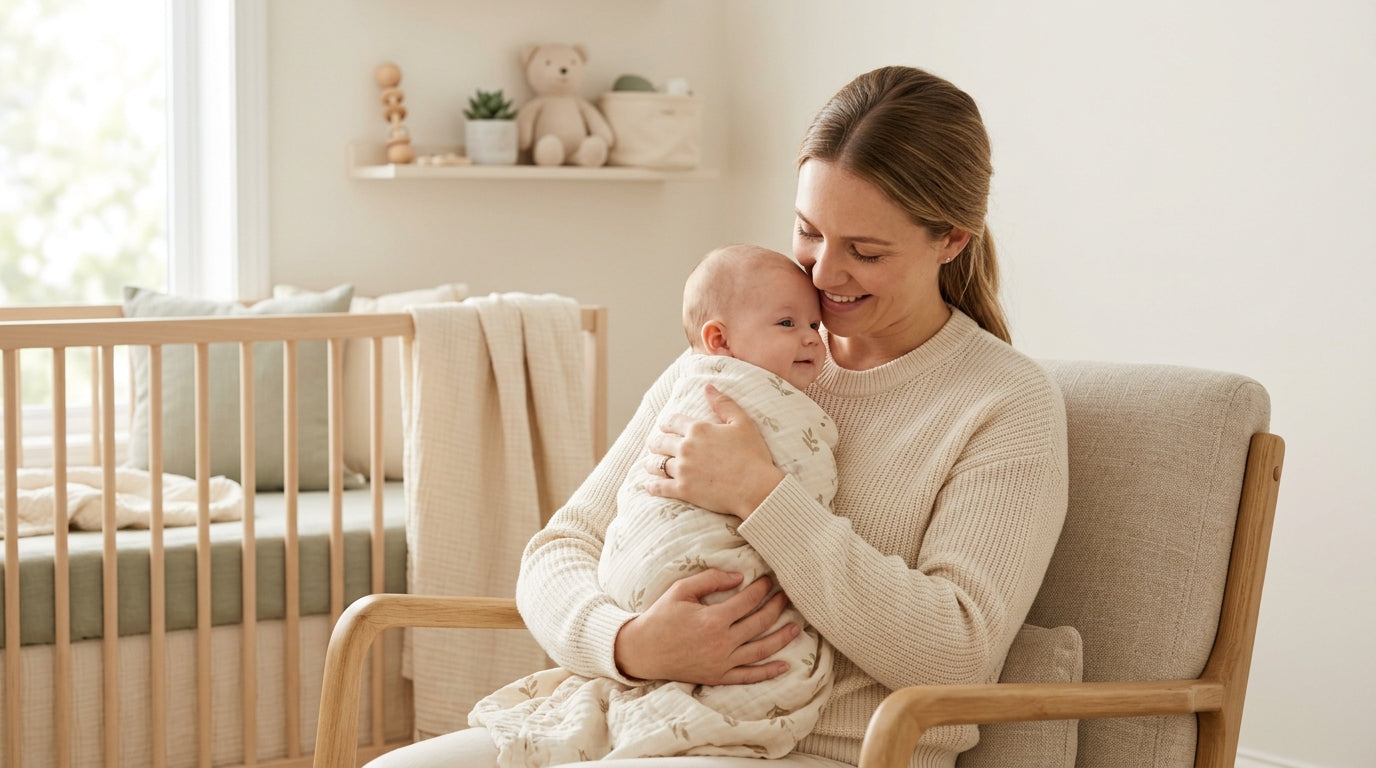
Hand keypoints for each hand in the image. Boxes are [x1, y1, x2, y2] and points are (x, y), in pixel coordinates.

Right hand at [614, 569, 799, 684]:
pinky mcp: (718, 676)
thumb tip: (739, 577)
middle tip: (785, 596)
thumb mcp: (681, 590)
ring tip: (796, 627)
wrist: (643, 651)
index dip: (761, 588)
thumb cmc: (661, 617)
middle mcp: (721, 642)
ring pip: (761, 650)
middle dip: (776, 607)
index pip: (747, 601)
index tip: (769, 580)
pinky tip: (784, 665)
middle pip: (759, 623)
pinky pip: (749, 676)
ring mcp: (722, 662)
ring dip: (781, 638)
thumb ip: (711, 580)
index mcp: (713, 619)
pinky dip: (768, 672)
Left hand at [642, 385, 784, 519]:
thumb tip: (708, 387)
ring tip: (650, 464)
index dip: (667, 423)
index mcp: (698, 429)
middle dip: (656, 442)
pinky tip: (648, 485)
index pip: (672, 421)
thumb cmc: (753, 455)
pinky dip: (652, 486)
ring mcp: (683, 469)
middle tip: (654, 445)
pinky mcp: (683, 490)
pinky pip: (659, 487)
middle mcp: (686, 447)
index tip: (664, 426)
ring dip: (652, 463)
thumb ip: (724, 404)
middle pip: (660, 442)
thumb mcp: (743, 423)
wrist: (756, 487)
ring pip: (657, 464)